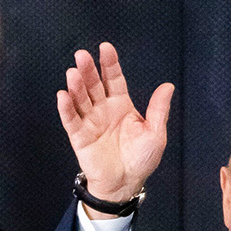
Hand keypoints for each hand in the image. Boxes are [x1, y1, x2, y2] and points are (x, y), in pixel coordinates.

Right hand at [57, 42, 173, 207]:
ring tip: (73, 73)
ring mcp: (90, 121)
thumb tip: (168, 86)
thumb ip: (159, 110)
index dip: (109, 63)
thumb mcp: (155, 133)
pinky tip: (63, 96)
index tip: (105, 48)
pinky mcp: (79, 136)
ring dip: (76, 86)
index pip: (114, 79)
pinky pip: (71, 120)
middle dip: (88, 70)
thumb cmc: (142, 159)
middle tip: (82, 55)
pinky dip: (66, 108)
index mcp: (122, 105)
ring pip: (81, 99)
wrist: (126, 183)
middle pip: (94, 85)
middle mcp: (104, 109)